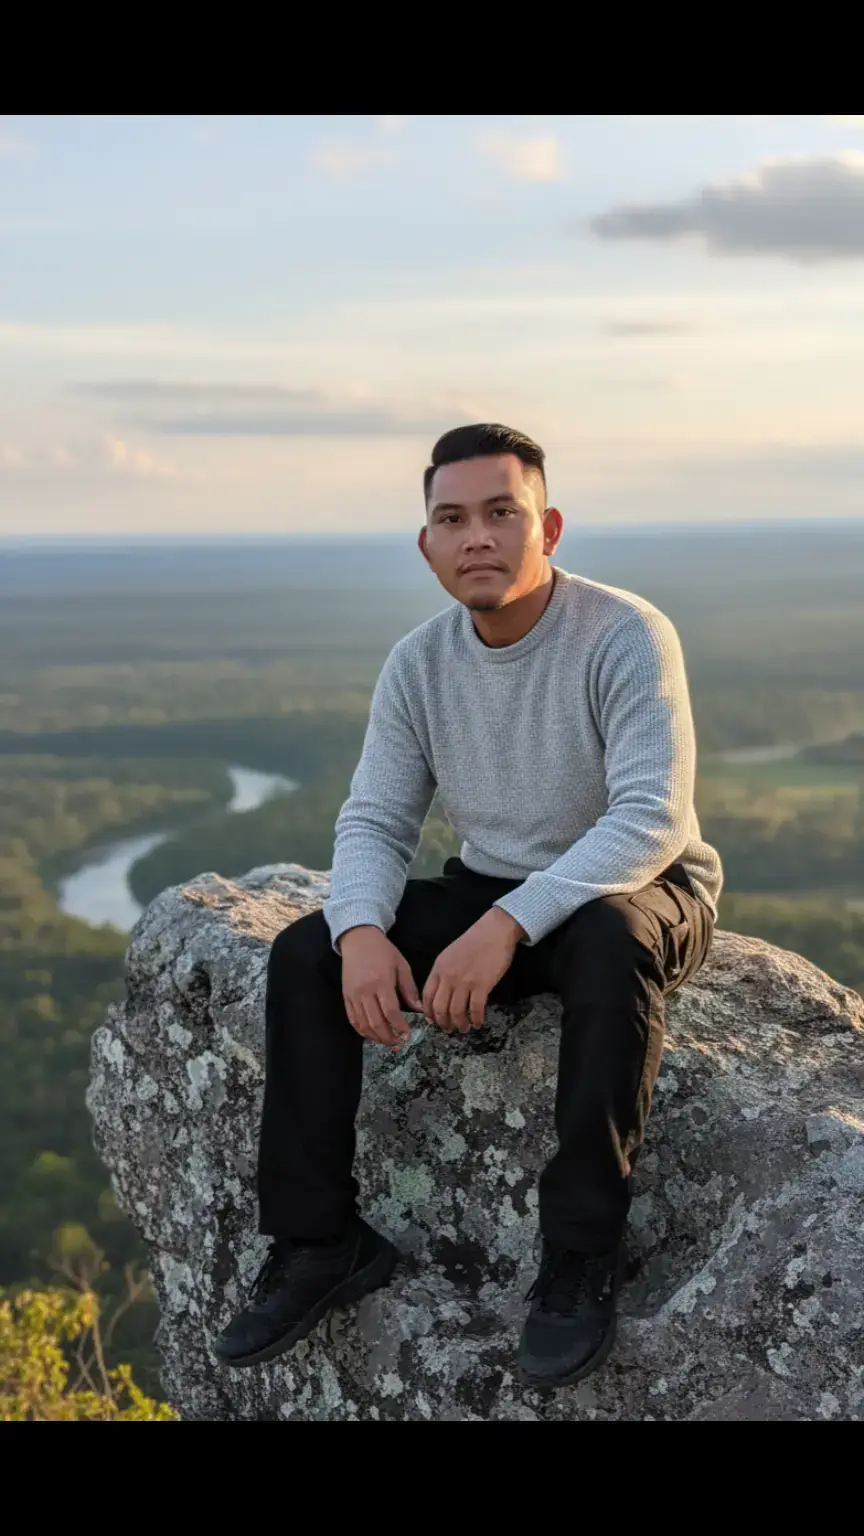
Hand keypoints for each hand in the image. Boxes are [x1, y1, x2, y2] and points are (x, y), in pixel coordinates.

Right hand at [339, 926, 422, 1050]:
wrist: (358, 939)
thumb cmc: (383, 951)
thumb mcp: (402, 965)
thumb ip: (410, 989)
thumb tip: (420, 1009)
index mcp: (381, 982)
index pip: (390, 1012)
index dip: (399, 1026)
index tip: (408, 1035)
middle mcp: (365, 991)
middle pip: (376, 1022)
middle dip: (388, 1037)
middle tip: (399, 1044)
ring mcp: (353, 995)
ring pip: (363, 1024)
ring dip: (376, 1037)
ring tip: (388, 1043)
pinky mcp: (346, 997)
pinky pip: (353, 1019)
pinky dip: (362, 1031)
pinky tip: (372, 1035)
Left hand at [422, 908, 524, 1034]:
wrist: (494, 931)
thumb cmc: (473, 941)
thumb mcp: (450, 954)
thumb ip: (443, 972)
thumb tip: (440, 993)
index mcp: (439, 968)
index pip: (427, 996)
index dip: (428, 1012)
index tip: (433, 1021)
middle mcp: (449, 977)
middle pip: (439, 1007)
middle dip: (443, 1022)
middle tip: (448, 1029)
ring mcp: (465, 981)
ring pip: (456, 1011)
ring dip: (459, 1024)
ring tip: (464, 1028)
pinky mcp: (482, 985)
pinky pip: (475, 1009)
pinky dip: (476, 1019)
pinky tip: (478, 1022)